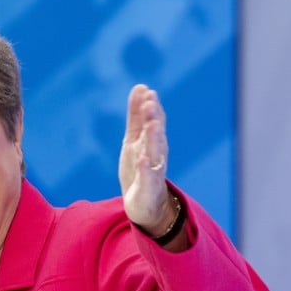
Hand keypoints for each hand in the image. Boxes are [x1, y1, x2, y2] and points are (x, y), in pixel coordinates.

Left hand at [119, 84, 173, 234]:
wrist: (147, 204)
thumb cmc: (140, 168)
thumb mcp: (135, 138)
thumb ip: (137, 115)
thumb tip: (141, 86)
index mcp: (151, 141)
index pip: (152, 120)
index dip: (149, 107)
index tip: (146, 90)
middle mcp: (155, 153)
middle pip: (155, 133)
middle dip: (153, 118)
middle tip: (150, 102)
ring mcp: (153, 170)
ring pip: (155, 152)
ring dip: (153, 138)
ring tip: (151, 124)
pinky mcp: (148, 187)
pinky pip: (147, 177)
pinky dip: (145, 168)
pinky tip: (142, 160)